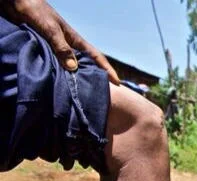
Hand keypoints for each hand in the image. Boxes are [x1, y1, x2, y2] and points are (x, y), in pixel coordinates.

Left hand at [3, 0, 119, 83]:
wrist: (17, 3)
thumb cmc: (36, 11)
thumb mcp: (50, 29)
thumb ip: (61, 47)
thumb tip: (73, 68)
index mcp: (74, 40)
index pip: (96, 56)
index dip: (107, 69)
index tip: (117, 83)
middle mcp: (68, 46)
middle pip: (85, 65)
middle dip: (94, 78)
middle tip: (101, 94)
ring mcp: (56, 50)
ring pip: (69, 68)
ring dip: (74, 79)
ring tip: (81, 94)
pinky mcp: (44, 52)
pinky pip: (55, 67)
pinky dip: (58, 76)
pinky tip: (59, 85)